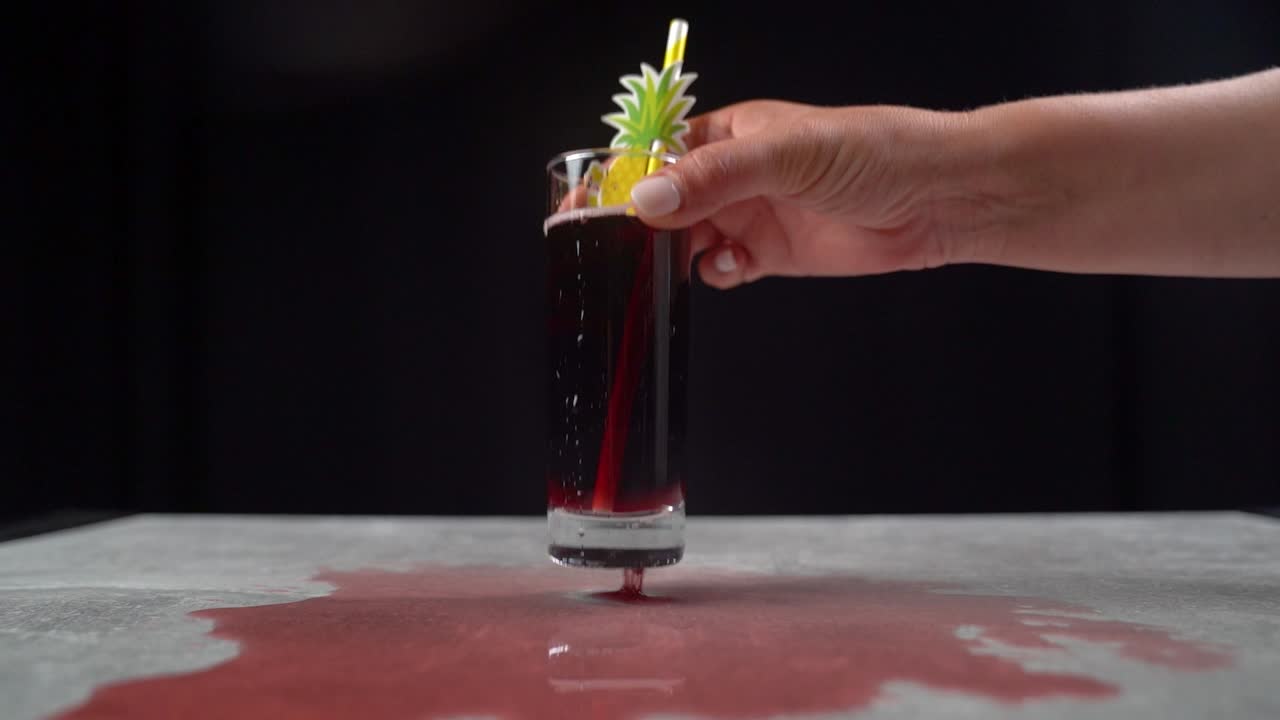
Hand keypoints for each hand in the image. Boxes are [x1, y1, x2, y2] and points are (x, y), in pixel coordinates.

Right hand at [629, 101, 992, 287]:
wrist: (936, 200)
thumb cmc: (873, 151)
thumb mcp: (784, 154)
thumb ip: (714, 176)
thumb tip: (648, 198)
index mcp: (728, 132)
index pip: (657, 150)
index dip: (623, 175)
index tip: (589, 203)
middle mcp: (733, 174)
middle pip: (664, 200)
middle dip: (641, 224)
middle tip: (617, 249)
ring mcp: (750, 214)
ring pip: (686, 239)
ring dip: (672, 254)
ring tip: (669, 264)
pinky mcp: (770, 254)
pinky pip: (720, 267)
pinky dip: (713, 273)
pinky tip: (728, 269)